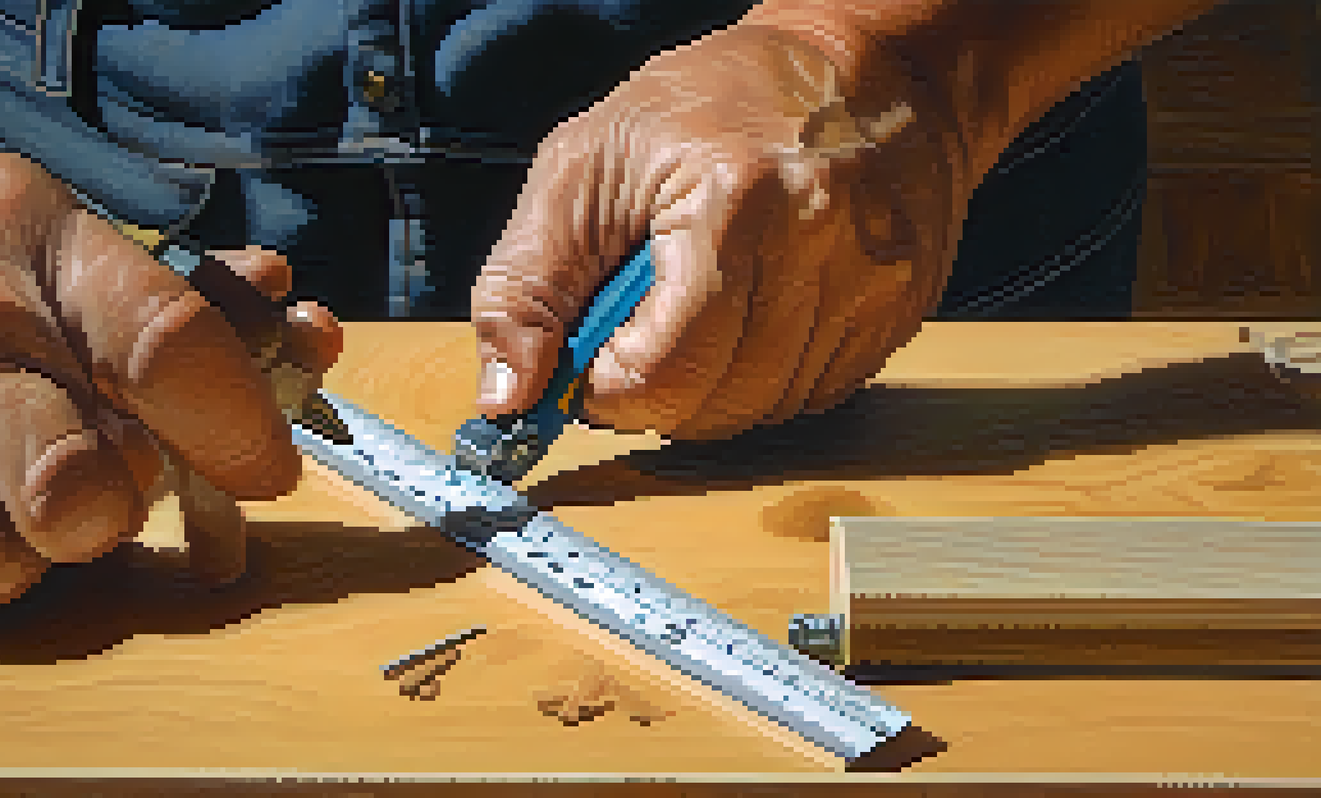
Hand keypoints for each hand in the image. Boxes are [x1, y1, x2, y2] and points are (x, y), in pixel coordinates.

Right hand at [0, 148, 341, 611]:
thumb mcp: (53, 232)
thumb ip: (182, 295)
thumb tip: (306, 333)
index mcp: (31, 245)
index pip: (170, 345)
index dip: (240, 424)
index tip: (264, 467)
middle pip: (80, 484)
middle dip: (115, 506)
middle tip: (100, 483)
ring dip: (19, 555)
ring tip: (5, 505)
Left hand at [472, 23, 967, 440]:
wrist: (862, 70)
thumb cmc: (708, 106)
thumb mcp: (581, 166)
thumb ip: (524, 287)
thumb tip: (505, 400)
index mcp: (732, 202)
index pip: (661, 372)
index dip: (607, 385)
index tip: (591, 358)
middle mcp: (819, 248)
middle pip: (713, 404)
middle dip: (655, 390)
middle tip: (639, 330)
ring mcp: (872, 286)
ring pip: (761, 413)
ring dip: (710, 389)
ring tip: (699, 312)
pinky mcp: (899, 315)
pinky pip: (810, 398)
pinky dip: (764, 377)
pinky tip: (754, 316)